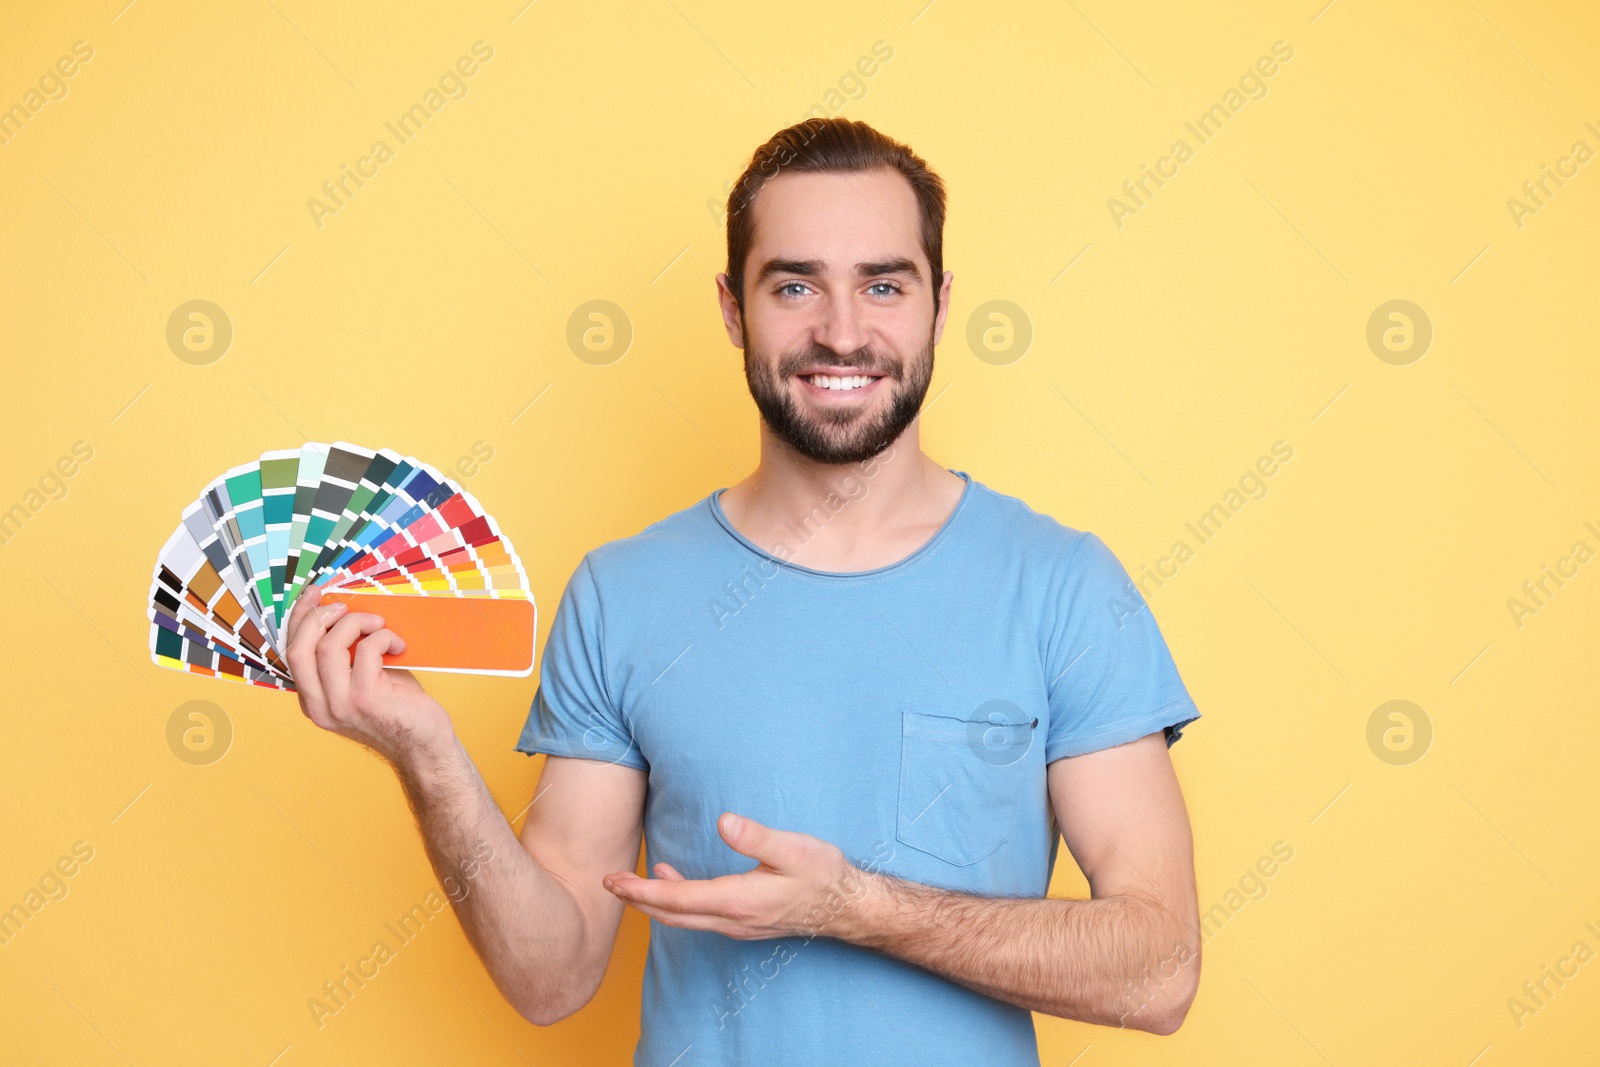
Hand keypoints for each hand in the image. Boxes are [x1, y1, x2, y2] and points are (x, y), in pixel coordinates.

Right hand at [284, 582, 454, 765]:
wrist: (424, 745)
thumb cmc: (397, 708)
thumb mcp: (362, 680)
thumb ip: (346, 655)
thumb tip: (342, 612)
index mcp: (313, 700)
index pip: (292, 652)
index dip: (299, 617)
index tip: (314, 594)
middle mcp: (320, 705)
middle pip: (299, 648)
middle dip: (319, 616)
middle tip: (345, 606)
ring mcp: (341, 704)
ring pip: (329, 645)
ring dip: (356, 623)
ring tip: (378, 625)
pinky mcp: (367, 699)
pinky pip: (367, 649)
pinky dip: (384, 638)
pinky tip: (398, 647)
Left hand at [601, 813, 866, 940]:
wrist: (847, 907)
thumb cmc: (823, 875)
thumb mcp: (795, 849)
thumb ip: (757, 837)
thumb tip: (724, 822)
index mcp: (738, 900)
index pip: (677, 899)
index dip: (641, 890)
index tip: (613, 880)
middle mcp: (732, 920)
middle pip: (671, 915)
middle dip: (636, 899)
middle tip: (607, 882)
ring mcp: (737, 925)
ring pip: (683, 920)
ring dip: (653, 903)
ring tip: (628, 884)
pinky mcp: (743, 923)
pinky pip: (698, 918)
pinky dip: (675, 903)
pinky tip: (673, 880)